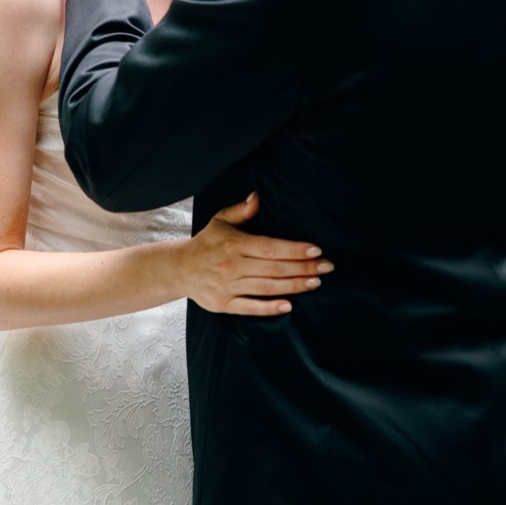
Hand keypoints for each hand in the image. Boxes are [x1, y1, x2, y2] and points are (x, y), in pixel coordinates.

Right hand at [178, 192, 331, 315]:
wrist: (178, 269)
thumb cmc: (207, 242)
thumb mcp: (220, 220)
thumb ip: (242, 211)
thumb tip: (258, 197)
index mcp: (234, 244)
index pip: (270, 247)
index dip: (295, 249)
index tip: (317, 250)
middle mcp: (232, 266)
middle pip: (274, 269)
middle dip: (303, 268)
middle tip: (327, 268)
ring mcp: (228, 287)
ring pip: (267, 288)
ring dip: (294, 286)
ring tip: (316, 283)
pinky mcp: (224, 304)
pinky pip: (250, 308)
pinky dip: (269, 308)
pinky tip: (289, 305)